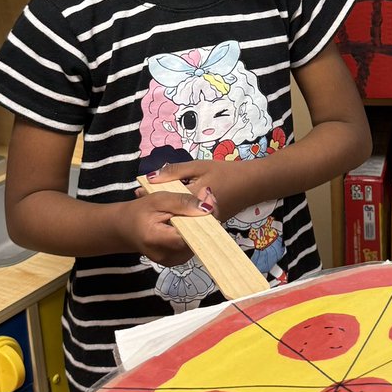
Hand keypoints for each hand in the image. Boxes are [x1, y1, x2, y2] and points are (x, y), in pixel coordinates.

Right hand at [114, 190, 211, 265]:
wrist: (125, 229)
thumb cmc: (139, 212)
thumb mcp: (157, 199)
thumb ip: (182, 202)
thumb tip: (207, 208)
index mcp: (157, 240)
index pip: (192, 234)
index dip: (204, 216)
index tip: (208, 197)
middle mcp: (167, 256)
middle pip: (199, 238)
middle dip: (205, 216)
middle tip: (205, 196)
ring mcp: (173, 261)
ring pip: (199, 241)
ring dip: (202, 222)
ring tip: (196, 206)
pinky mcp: (177, 260)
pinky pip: (194, 244)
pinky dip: (196, 230)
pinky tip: (191, 218)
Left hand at [141, 159, 256, 222]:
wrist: (253, 184)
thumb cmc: (226, 172)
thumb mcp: (199, 166)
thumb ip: (174, 172)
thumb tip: (150, 178)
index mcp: (192, 200)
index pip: (165, 202)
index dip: (150, 197)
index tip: (137, 193)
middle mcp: (197, 216)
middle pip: (170, 214)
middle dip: (157, 206)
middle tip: (142, 196)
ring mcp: (204, 223)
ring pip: (179, 219)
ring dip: (168, 210)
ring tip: (155, 201)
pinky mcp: (209, 225)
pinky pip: (190, 221)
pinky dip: (181, 213)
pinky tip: (175, 204)